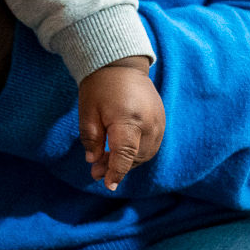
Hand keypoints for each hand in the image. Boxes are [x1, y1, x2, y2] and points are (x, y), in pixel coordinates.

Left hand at [77, 58, 164, 190]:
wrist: (121, 64)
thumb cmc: (100, 86)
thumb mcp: (88, 111)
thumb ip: (92, 138)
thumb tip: (94, 161)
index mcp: (129, 120)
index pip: (125, 155)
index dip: (116, 172)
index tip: (108, 185)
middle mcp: (149, 124)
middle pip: (136, 157)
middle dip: (118, 167)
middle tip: (97, 172)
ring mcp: (159, 122)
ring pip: (145, 153)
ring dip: (128, 162)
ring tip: (106, 162)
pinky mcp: (161, 120)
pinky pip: (151, 144)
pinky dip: (137, 152)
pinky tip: (120, 152)